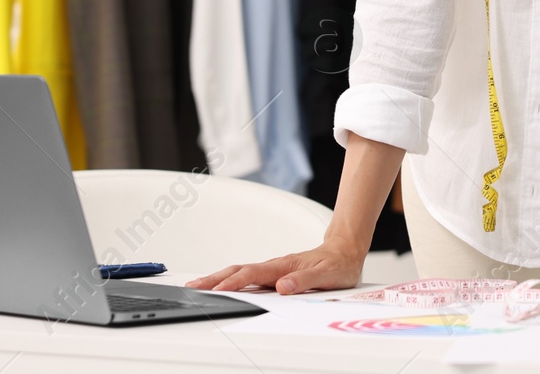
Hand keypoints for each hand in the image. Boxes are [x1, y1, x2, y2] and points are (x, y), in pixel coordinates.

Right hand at [185, 237, 364, 294]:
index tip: (218, 289)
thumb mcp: (328, 275)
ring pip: (241, 271)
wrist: (345, 250)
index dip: (235, 282)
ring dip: (219, 278)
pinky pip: (248, 275)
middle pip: (240, 270)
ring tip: (199, 285)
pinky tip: (223, 285)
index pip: (254, 274)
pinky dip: (231, 279)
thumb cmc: (338, 264)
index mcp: (285, 266)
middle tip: (194, 286)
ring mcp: (274, 268)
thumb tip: (283, 286)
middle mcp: (276, 266)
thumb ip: (305, 280)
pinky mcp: (275, 273)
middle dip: (216, 278)